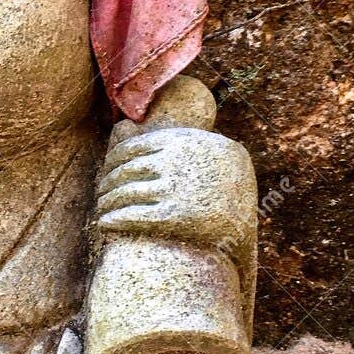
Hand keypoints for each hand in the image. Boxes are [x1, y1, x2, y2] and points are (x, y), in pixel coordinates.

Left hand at [94, 128, 255, 257]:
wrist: (253, 219)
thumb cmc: (231, 185)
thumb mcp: (214, 150)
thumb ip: (183, 142)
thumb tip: (145, 129)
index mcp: (182, 140)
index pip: (132, 148)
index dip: (113, 161)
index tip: (106, 171)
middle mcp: (176, 161)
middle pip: (126, 171)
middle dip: (107, 183)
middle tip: (100, 193)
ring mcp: (175, 188)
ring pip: (125, 193)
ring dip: (107, 203)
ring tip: (101, 209)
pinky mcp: (175, 216)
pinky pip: (133, 215)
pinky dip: (113, 220)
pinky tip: (105, 224)